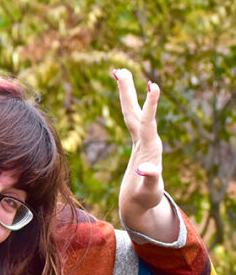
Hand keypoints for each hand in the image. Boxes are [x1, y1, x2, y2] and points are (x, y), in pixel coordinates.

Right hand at [112, 68, 177, 239]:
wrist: (143, 203)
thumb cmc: (145, 198)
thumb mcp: (148, 191)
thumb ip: (150, 178)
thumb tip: (145, 169)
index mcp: (150, 148)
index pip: (149, 122)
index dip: (151, 104)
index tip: (154, 85)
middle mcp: (148, 139)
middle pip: (137, 110)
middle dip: (130, 91)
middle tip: (122, 70)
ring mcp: (143, 139)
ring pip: (133, 111)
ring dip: (127, 92)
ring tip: (119, 73)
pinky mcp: (138, 141)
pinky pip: (130, 117)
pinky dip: (127, 103)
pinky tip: (127, 93)